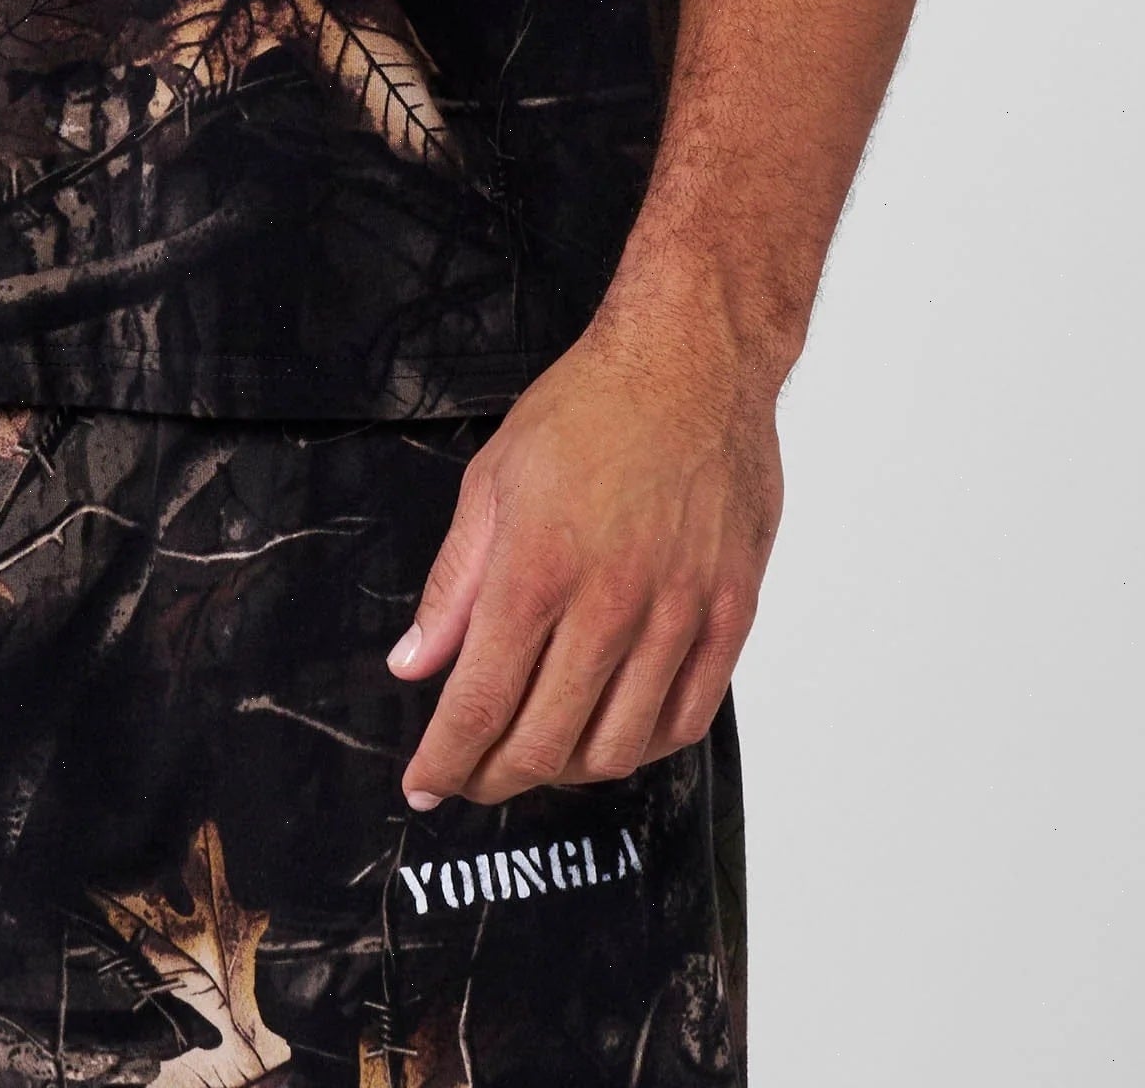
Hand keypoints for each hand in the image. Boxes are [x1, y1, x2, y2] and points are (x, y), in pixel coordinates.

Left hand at [390, 301, 782, 806]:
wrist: (690, 360)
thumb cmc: (588, 407)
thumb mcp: (492, 482)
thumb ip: (453, 584)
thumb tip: (416, 663)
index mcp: (537, 567)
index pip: (481, 702)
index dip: (447, 759)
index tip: (424, 784)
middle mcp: (609, 602)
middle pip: (545, 742)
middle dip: (494, 777)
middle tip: (471, 774)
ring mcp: (677, 613)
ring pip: (617, 746)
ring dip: (567, 769)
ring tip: (538, 753)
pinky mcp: (729, 613)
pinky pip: (687, 718)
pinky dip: (644, 744)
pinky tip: (615, 729)